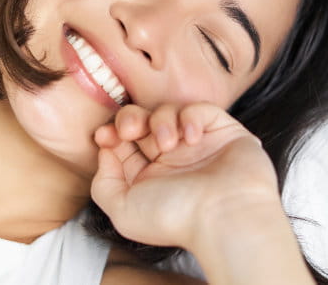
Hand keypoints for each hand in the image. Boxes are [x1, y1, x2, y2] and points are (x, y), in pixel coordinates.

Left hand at [90, 103, 282, 249]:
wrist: (223, 216)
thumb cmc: (175, 218)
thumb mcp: (123, 210)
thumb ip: (104, 183)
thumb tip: (105, 153)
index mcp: (149, 177)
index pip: (124, 144)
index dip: (111, 134)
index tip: (105, 137)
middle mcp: (172, 160)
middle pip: (142, 122)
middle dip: (130, 119)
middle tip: (130, 130)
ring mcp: (198, 145)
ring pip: (169, 112)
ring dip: (160, 121)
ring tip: (168, 144)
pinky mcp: (223, 133)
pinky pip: (201, 109)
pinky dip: (191, 117)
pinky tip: (191, 138)